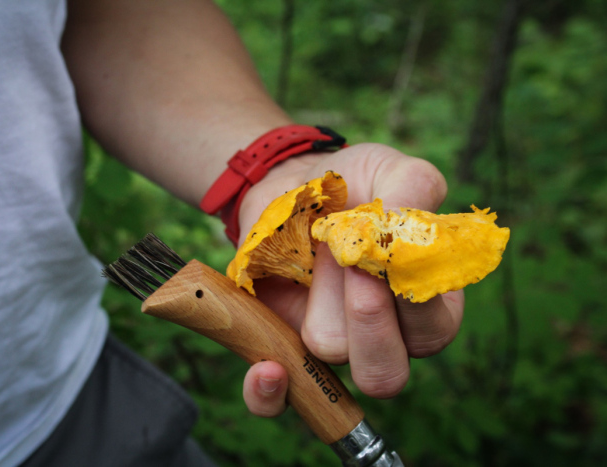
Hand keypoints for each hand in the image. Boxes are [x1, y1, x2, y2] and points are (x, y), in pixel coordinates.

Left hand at [240, 143, 464, 416]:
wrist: (290, 184)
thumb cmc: (353, 182)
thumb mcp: (391, 169)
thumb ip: (415, 192)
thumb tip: (403, 238)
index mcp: (419, 303)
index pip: (432, 332)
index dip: (412, 300)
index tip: (385, 252)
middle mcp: (378, 335)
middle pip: (386, 373)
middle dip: (369, 323)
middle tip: (349, 264)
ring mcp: (327, 342)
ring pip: (331, 361)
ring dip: (318, 305)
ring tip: (310, 255)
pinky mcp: (279, 345)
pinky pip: (275, 399)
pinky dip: (269, 393)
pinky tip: (267, 368)